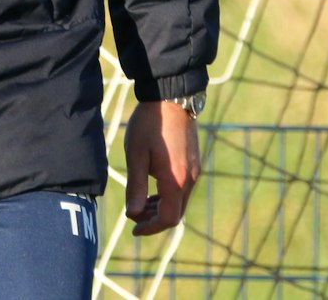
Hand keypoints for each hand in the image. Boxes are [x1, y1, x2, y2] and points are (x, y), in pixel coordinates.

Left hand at [124, 99, 200, 235]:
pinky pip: (183, 188)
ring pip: (179, 201)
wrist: (170, 97)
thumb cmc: (150, 125)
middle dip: (155, 220)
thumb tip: (133, 214)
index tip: (133, 228)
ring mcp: (194, 170)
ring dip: (161, 207)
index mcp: (175, 180)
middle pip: (176, 213)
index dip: (150, 228)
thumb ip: (136, 187)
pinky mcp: (194, 162)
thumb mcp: (136, 156)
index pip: (168, 218)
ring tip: (141, 203)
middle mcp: (189, 178)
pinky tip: (153, 187)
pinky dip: (168, 195)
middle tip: (134, 217)